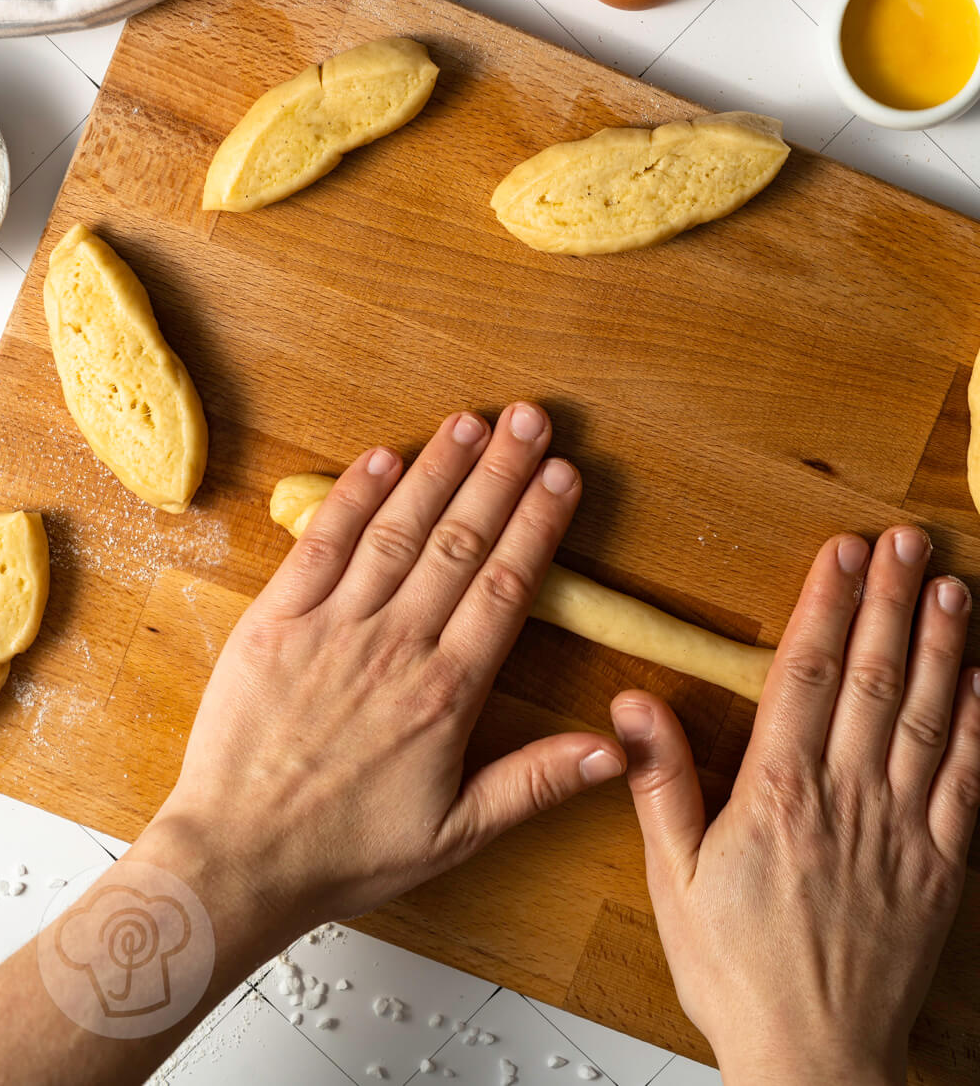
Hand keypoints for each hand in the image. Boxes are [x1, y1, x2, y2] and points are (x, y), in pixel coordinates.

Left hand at [143, 403, 623, 970]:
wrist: (235, 860)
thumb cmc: (347, 851)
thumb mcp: (456, 833)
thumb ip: (538, 782)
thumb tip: (619, 748)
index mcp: (444, 694)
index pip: (505, 585)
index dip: (537, 522)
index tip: (563, 473)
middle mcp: (393, 646)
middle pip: (459, 541)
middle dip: (500, 474)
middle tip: (530, 418)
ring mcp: (330, 627)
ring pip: (397, 530)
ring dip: (437, 469)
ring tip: (472, 422)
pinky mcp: (274, 621)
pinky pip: (320, 545)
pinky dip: (352, 497)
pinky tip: (383, 456)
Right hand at [611, 528, 979, 1085]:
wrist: (813, 1060)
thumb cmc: (738, 972)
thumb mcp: (672, 879)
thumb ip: (658, 783)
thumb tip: (632, 704)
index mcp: (778, 794)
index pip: (808, 675)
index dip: (827, 606)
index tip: (842, 553)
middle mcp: (846, 799)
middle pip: (875, 679)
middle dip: (891, 601)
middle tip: (906, 543)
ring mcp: (901, 829)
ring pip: (928, 716)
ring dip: (942, 645)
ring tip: (950, 586)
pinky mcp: (939, 864)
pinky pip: (968, 780)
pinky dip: (979, 723)